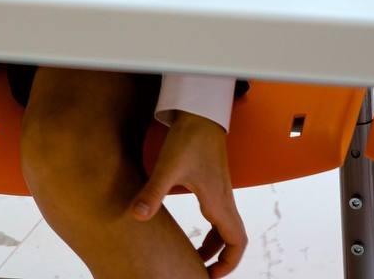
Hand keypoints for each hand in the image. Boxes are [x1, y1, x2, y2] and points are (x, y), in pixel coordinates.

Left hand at [131, 112, 246, 276]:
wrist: (200, 111)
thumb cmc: (189, 136)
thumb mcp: (167, 167)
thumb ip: (153, 192)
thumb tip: (136, 217)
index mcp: (218, 202)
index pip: (237, 243)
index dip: (228, 264)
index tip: (210, 277)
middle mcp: (224, 199)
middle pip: (233, 239)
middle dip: (220, 260)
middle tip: (200, 271)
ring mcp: (221, 190)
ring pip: (226, 227)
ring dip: (214, 244)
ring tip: (194, 255)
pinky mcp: (213, 181)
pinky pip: (219, 214)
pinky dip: (211, 229)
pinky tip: (191, 227)